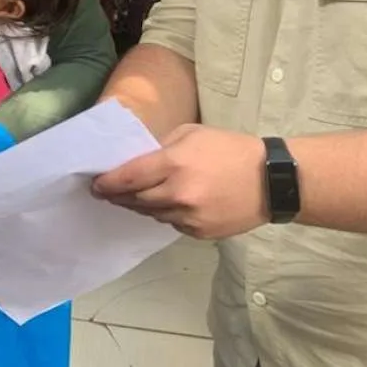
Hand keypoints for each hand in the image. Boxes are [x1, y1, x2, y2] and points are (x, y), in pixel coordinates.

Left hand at [91, 125, 267, 239]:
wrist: (271, 180)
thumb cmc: (230, 149)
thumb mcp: (192, 134)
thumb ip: (161, 148)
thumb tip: (137, 161)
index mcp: (173, 164)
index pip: (128, 177)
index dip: (107, 183)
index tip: (94, 185)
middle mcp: (177, 193)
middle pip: (135, 199)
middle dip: (119, 195)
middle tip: (107, 192)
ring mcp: (189, 216)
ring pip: (151, 214)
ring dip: (141, 205)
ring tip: (135, 197)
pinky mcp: (199, 233)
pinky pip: (171, 223)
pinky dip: (165, 214)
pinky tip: (168, 204)